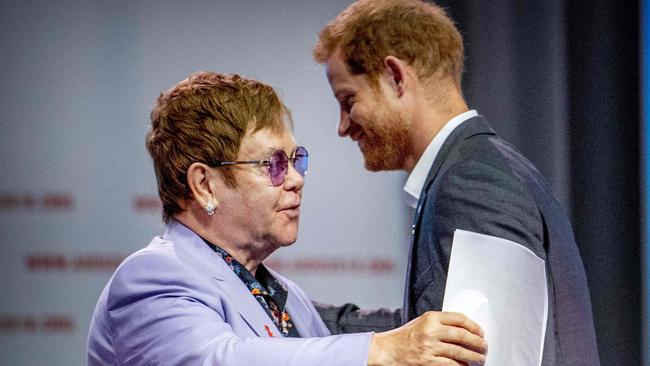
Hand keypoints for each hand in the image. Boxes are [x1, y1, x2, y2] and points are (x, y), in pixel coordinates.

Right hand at [367, 311, 486, 365]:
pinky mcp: (428, 362)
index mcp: (430, 318)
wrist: (388, 351)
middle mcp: (431, 331)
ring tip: (480, 358)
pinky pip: (451, 365)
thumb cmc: (404, 337)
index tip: (480, 332)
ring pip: (460, 352)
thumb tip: (464, 330)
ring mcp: (430, 347)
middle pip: (463, 335)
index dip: (474, 326)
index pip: (459, 318)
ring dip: (474, 356)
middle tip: (484, 346)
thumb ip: (439, 323)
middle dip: (478, 342)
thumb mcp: (421, 322)